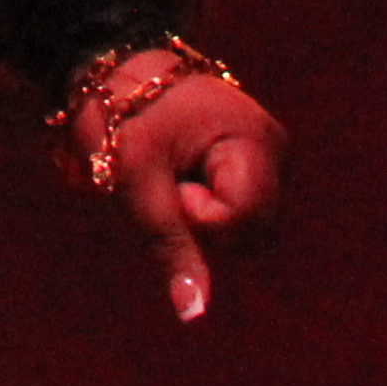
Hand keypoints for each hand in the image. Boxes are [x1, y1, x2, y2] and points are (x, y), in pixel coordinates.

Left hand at [64, 57, 282, 324]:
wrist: (114, 71)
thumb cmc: (121, 114)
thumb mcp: (135, 180)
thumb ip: (169, 246)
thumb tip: (194, 314)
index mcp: (255, 139)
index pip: (243, 218)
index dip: (199, 215)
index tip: (169, 182)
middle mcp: (272, 151)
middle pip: (250, 232)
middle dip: (201, 223)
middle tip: (167, 181)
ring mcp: (263, 161)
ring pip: (242, 232)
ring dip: (200, 220)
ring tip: (172, 178)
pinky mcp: (248, 170)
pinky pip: (232, 216)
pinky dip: (202, 210)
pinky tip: (181, 181)